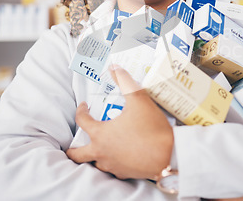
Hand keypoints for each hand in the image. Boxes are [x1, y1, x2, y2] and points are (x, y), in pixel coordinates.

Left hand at [66, 65, 173, 179]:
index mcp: (100, 134)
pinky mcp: (124, 173)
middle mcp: (102, 152)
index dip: (81, 111)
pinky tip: (121, 155)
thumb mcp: (139, 100)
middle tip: (75, 142)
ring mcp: (113, 166)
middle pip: (77, 155)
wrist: (169, 156)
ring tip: (102, 145)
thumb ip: (125, 82)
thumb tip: (114, 68)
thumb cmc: (151, 129)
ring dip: (95, 154)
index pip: (82, 122)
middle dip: (73, 149)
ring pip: (96, 162)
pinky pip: (113, 168)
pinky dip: (113, 161)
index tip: (85, 106)